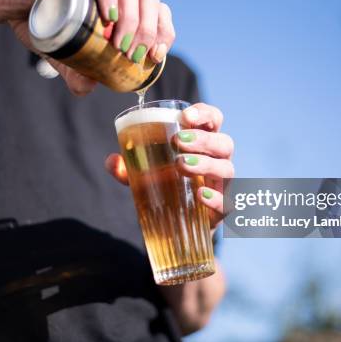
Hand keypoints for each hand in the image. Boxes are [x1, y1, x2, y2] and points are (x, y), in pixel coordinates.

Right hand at [0, 0, 174, 95]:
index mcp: (123, 8)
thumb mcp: (65, 58)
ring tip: (119, 44)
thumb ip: (77, 74)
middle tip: (134, 56)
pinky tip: (108, 15)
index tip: (156, 55)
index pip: (158, 13)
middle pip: (149, 1)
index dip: (164, 32)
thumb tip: (88, 89)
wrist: (12, 8)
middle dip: (149, 31)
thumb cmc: (45, 29)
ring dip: (132, 18)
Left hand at [105, 103, 233, 230]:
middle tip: (178, 141)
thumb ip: (127, 167)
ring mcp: (222, 185)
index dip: (205, 114)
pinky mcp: (222, 209)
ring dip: (206, 163)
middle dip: (203, 138)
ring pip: (227, 168)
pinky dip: (216, 198)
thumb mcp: (144, 176)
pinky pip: (227, 201)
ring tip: (182, 164)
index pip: (213, 120)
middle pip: (224, 143)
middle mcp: (218, 161)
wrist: (176, 228)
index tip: (186, 116)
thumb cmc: (165, 189)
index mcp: (203, 144)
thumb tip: (113, 161)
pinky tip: (200, 195)